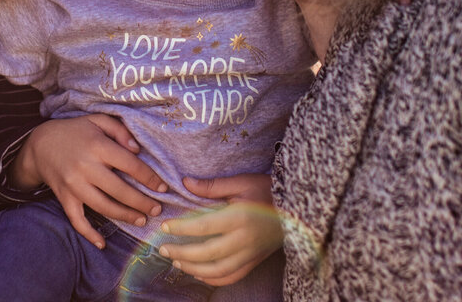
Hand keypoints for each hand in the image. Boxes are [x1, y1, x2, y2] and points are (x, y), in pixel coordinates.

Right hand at [10, 114, 166, 248]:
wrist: (40, 144)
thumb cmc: (75, 131)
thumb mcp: (97, 120)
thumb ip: (120, 130)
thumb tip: (137, 149)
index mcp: (97, 146)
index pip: (130, 165)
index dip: (149, 177)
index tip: (163, 187)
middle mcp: (86, 167)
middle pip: (120, 190)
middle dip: (142, 202)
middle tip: (157, 209)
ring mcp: (74, 185)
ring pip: (103, 207)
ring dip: (125, 216)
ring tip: (141, 220)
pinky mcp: (64, 197)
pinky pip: (77, 219)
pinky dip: (88, 233)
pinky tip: (102, 243)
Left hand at [157, 173, 282, 285]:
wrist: (298, 209)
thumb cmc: (268, 190)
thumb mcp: (242, 182)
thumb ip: (213, 186)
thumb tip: (186, 183)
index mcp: (239, 218)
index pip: (202, 227)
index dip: (180, 228)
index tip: (163, 227)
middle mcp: (244, 240)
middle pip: (206, 253)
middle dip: (181, 252)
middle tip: (163, 248)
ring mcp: (250, 254)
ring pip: (217, 271)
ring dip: (193, 268)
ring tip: (176, 261)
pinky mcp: (255, 261)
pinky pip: (232, 276)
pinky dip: (213, 279)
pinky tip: (198, 273)